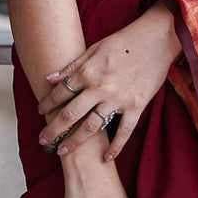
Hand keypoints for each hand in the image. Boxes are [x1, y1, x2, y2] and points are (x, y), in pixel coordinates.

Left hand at [38, 2, 179, 160]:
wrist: (157, 39)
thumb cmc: (125, 41)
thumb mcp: (95, 47)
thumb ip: (72, 65)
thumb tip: (49, 78)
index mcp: (88, 71)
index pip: (60, 92)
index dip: (47, 103)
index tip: (40, 111)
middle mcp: (100, 87)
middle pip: (70, 115)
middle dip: (53, 130)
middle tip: (43, 141)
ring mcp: (118, 99)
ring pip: (91, 127)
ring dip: (74, 141)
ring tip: (62, 151)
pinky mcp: (136, 106)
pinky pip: (124, 131)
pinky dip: (115, 147)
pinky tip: (106, 157)